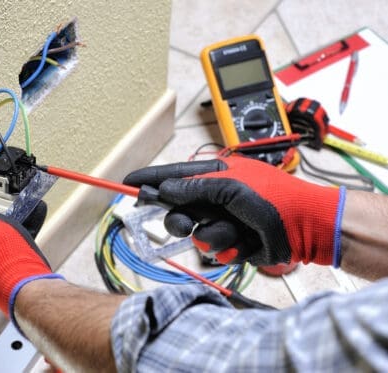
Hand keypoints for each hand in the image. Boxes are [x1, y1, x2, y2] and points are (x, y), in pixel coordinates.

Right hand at [124, 157, 344, 266]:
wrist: (306, 226)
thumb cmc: (274, 198)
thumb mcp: (231, 188)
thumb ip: (194, 188)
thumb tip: (165, 188)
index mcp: (215, 175)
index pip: (174, 175)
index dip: (151, 179)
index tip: (128, 182)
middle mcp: (216, 197)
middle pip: (178, 209)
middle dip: (181, 219)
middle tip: (185, 224)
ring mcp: (223, 220)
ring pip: (196, 234)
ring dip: (214, 236)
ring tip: (235, 232)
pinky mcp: (232, 241)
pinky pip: (214, 249)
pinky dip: (229, 248)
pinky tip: (245, 243)